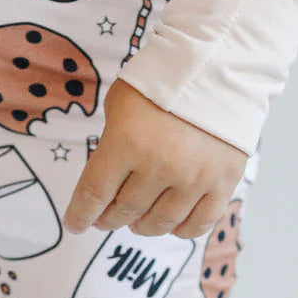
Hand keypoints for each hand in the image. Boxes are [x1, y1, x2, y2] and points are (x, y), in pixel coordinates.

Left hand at [62, 77, 248, 238]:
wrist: (220, 67)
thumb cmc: (163, 81)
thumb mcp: (121, 103)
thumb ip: (112, 141)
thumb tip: (108, 179)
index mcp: (126, 142)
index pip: (94, 193)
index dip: (81, 215)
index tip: (75, 225)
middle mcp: (159, 166)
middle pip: (125, 209)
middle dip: (109, 218)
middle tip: (105, 219)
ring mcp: (193, 178)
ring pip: (160, 222)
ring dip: (143, 226)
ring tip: (137, 223)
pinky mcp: (222, 183)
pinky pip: (199, 223)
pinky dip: (181, 230)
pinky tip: (171, 225)